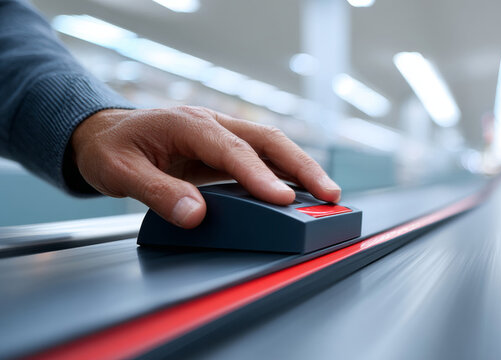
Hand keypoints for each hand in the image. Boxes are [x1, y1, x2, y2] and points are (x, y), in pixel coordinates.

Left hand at [70, 106, 340, 228]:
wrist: (105, 134)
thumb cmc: (111, 149)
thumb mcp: (119, 172)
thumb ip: (157, 192)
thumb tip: (195, 214)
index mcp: (188, 123)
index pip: (233, 149)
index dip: (260, 175)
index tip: (282, 199)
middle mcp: (214, 123)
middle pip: (269, 140)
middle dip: (303, 168)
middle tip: (329, 194)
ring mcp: (225, 134)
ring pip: (274, 147)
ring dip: (303, 170)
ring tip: (330, 196)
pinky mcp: (229, 149)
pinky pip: (266, 158)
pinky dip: (289, 174)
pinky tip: (305, 193)